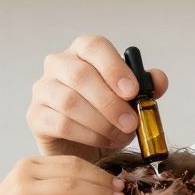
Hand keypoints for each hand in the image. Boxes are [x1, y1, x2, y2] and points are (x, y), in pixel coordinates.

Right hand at [0, 157, 122, 194]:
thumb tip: (92, 191)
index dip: (97, 170)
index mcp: (27, 165)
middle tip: (122, 191)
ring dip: (99, 194)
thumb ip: (52, 189)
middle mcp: (25, 173)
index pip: (71, 161)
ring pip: (73, 186)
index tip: (116, 181)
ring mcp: (24, 191)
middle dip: (103, 181)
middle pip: (75, 170)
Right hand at [25, 34, 168, 158]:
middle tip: (131, 123)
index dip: (114, 68)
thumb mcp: (131, 102)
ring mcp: (42, 90)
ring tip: (120, 136)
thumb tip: (158, 80)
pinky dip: (87, 135)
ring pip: (70, 102)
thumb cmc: (107, 117)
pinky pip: (61, 124)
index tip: (132, 92)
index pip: (94, 46)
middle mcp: (57, 65)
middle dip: (110, 103)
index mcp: (82, 52)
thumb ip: (146, 88)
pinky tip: (102, 142)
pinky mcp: (35, 116)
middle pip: (80, 75)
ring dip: (101, 122)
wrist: (83, 148)